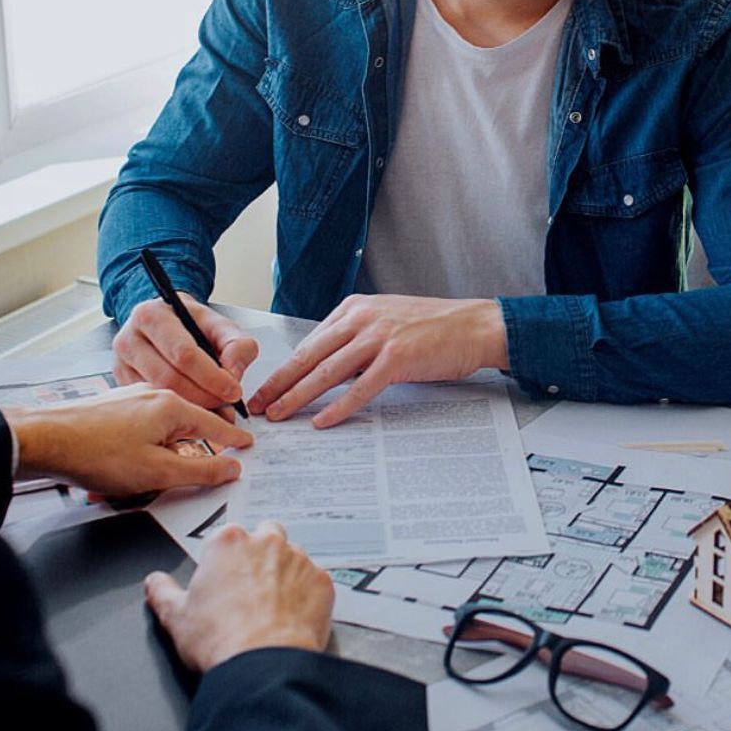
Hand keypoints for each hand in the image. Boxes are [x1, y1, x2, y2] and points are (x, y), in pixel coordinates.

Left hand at [6, 386, 252, 495]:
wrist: (42, 440)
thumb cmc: (97, 454)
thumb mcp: (158, 471)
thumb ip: (201, 471)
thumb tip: (231, 468)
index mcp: (173, 407)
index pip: (216, 424)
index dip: (233, 438)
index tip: (247, 444)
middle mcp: (155, 395)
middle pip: (188, 426)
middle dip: (192, 451)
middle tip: (199, 470)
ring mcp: (131, 399)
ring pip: (161, 429)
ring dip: (160, 454)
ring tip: (145, 479)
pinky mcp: (111, 408)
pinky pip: (140, 429)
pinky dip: (140, 448)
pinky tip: (124, 467)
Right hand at [114, 295, 258, 409]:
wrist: (170, 322)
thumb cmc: (194, 324)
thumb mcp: (222, 326)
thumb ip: (237, 345)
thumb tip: (233, 374)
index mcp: (152, 316)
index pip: (183, 353)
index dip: (212, 377)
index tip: (233, 391)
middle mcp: (129, 338)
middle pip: (168, 378)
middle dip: (203, 396)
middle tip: (226, 403)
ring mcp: (121, 363)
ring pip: (158, 395)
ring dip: (192, 407)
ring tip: (215, 408)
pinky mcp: (122, 382)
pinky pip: (149, 404)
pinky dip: (176, 412)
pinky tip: (195, 410)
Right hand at [144, 521, 332, 671]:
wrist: (261, 665)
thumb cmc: (220, 640)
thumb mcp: (176, 617)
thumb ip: (163, 592)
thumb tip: (154, 582)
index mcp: (229, 543)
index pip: (228, 536)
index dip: (225, 558)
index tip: (224, 578)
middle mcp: (267, 542)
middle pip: (266, 535)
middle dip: (260, 554)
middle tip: (250, 586)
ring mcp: (299, 559)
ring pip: (294, 556)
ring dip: (285, 573)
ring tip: (272, 606)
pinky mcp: (322, 581)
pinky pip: (315, 581)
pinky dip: (306, 594)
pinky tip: (292, 616)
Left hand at [248, 293, 508, 428]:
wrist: (475, 325)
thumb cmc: (435, 327)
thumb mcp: (387, 321)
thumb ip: (356, 340)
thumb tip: (328, 371)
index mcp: (355, 308)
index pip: (309, 343)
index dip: (283, 369)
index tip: (264, 389)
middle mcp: (362, 318)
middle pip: (309, 356)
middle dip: (278, 384)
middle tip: (256, 406)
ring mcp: (379, 337)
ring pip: (326, 372)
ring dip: (297, 397)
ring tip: (278, 415)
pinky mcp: (397, 358)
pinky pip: (360, 388)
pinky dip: (338, 407)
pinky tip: (322, 421)